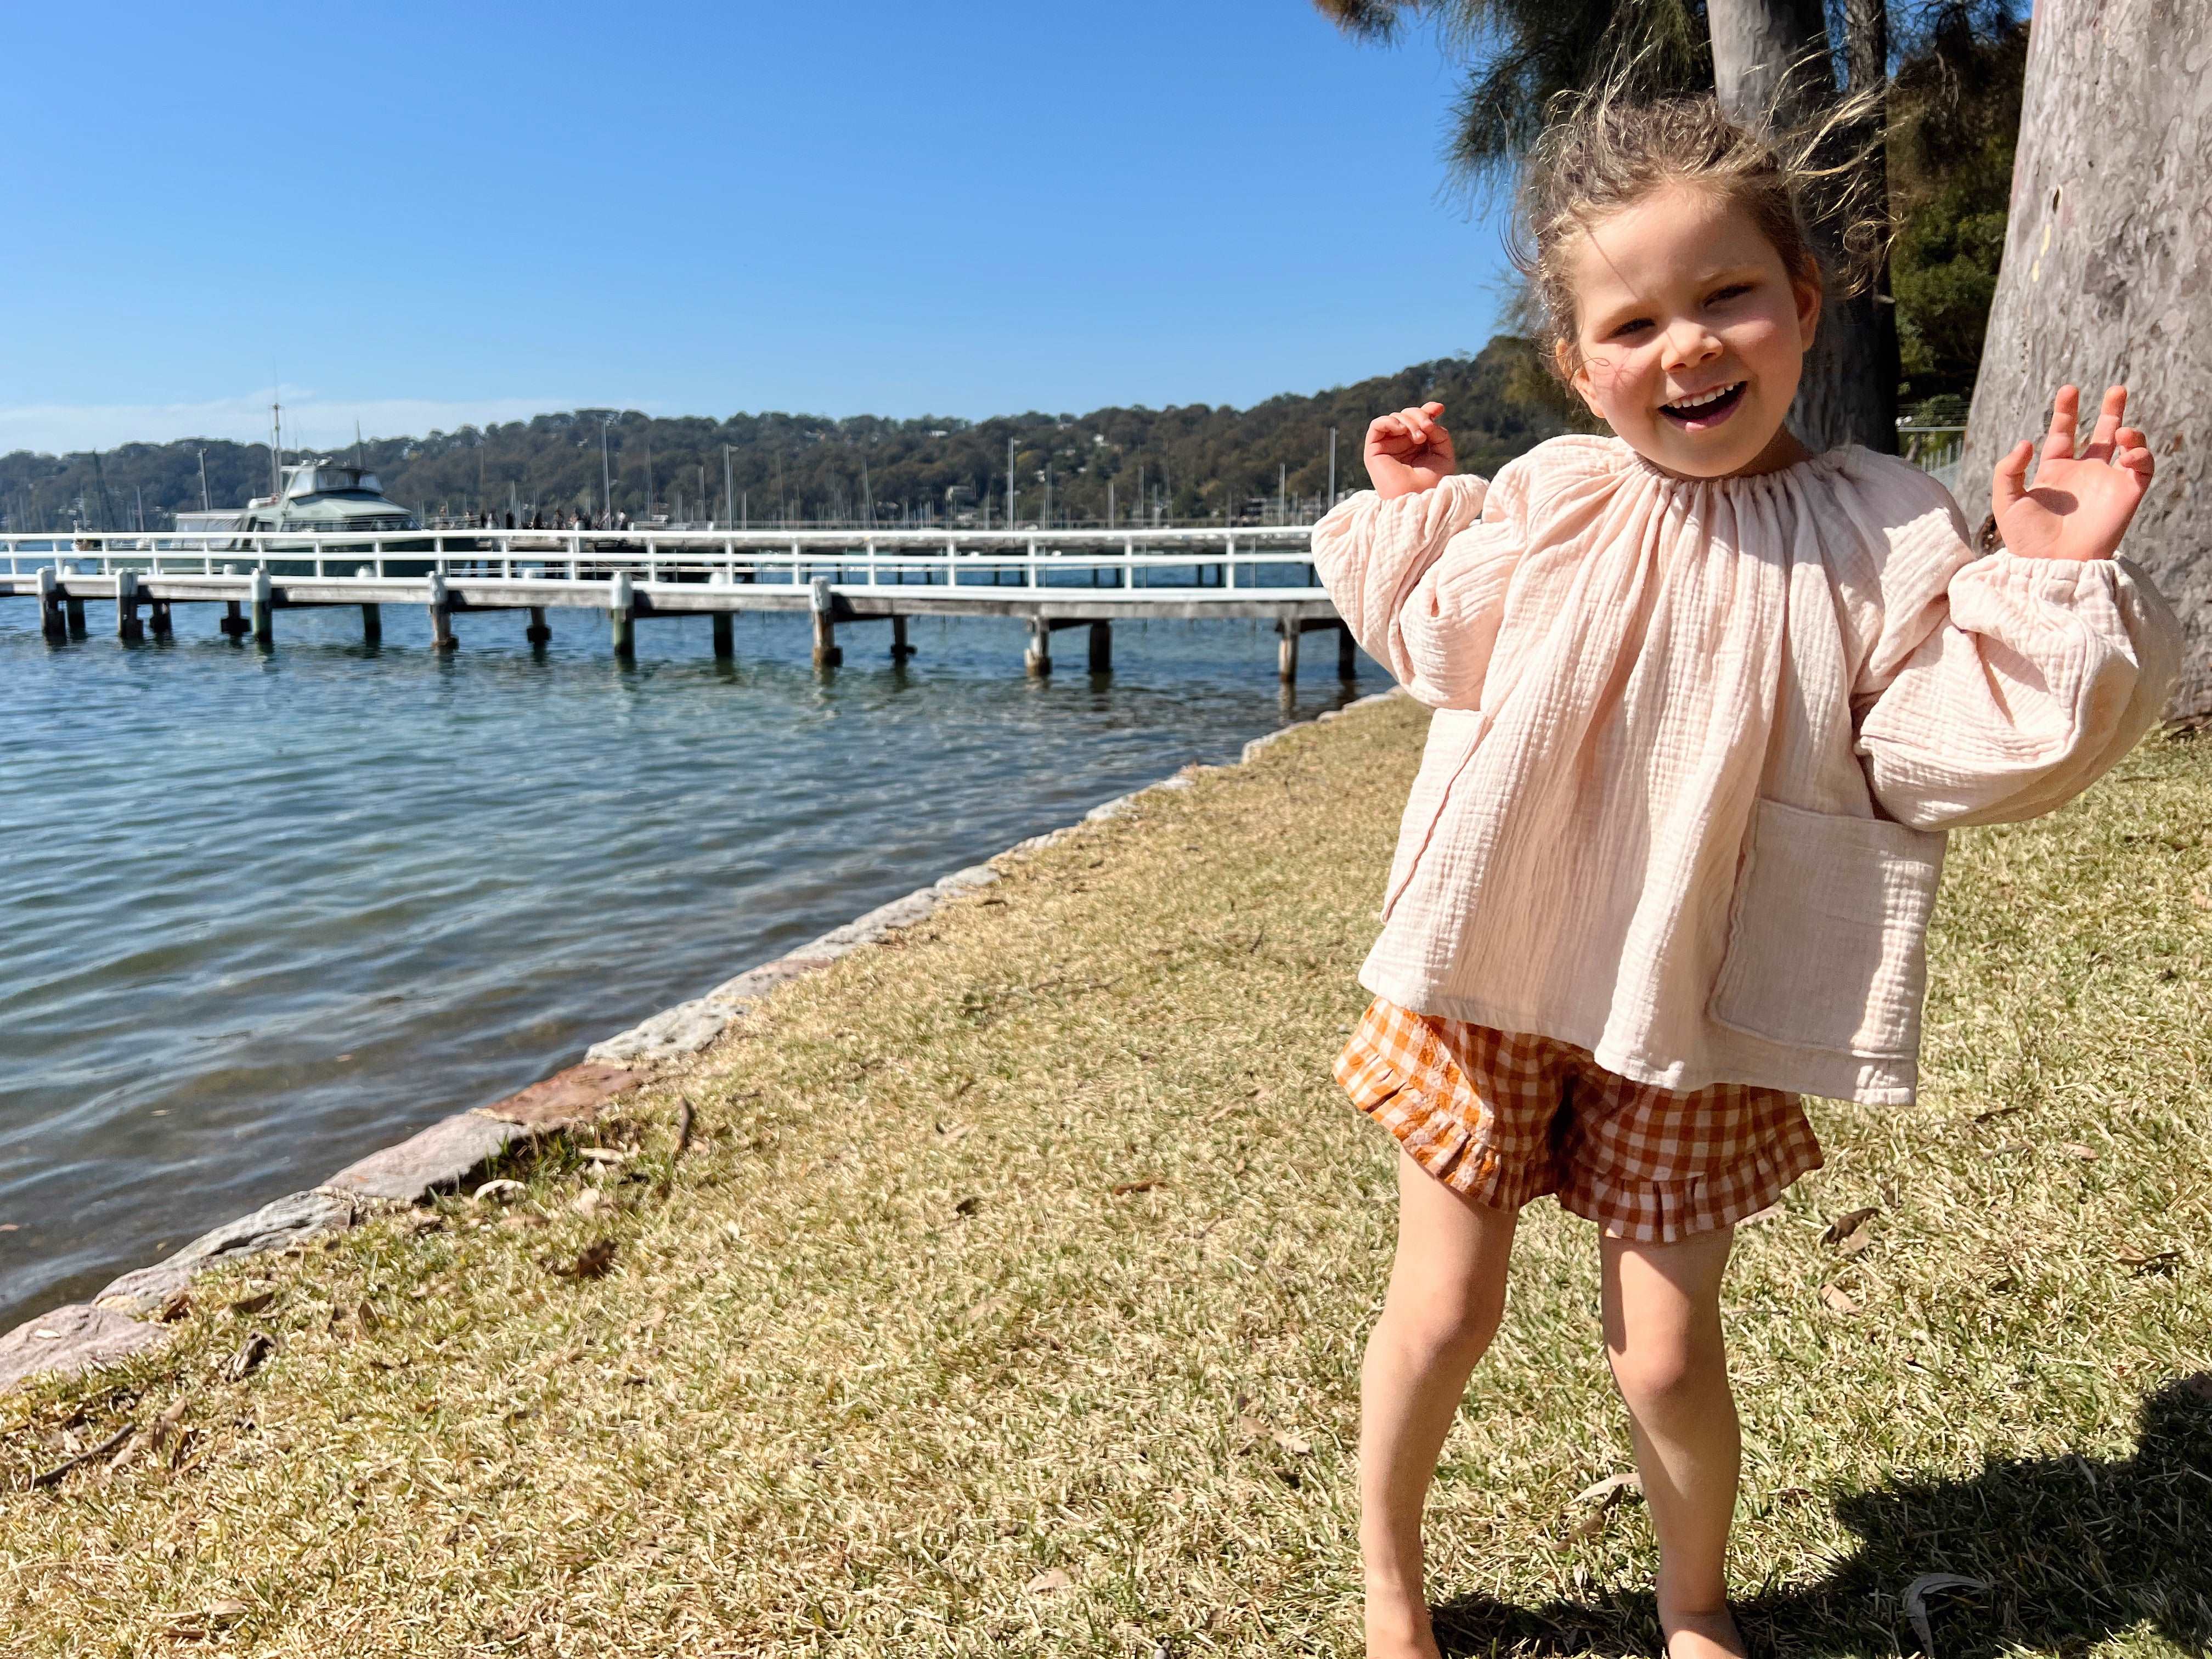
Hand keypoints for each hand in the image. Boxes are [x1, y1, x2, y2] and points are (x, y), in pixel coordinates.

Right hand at [1365, 402, 1456, 499]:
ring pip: (1395, 417)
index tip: (1440, 409)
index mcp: (1416, 444)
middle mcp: (1401, 444)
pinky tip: (1402, 430)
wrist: (1417, 499)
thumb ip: (1439, 433)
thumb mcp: (1444, 455)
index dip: (1428, 409)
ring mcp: (1387, 446)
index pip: (1418, 419)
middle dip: (1420, 416)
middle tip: (1428, 429)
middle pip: (1407, 414)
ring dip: (1409, 421)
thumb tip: (1429, 421)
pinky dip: (1390, 421)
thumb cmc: (1432, 484)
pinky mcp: (1374, 451)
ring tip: (1419, 438)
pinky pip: (1377, 425)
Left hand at [1992, 384, 2153, 561]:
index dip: (2067, 411)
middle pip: (2102, 433)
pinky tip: (2130, 450)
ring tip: (2122, 429)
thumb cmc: (2026, 539)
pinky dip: (2142, 454)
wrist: (2049, 565)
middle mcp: (2084, 473)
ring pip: (2128, 446)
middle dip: (2112, 410)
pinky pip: (2143, 468)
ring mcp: (2106, 482)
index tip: (2069, 390)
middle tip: (2117, 388)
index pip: (2064, 433)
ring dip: (2130, 431)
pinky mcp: (2126, 495)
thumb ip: (2008, 470)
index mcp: (2055, 471)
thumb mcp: (2005, 501)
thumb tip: (2027, 441)